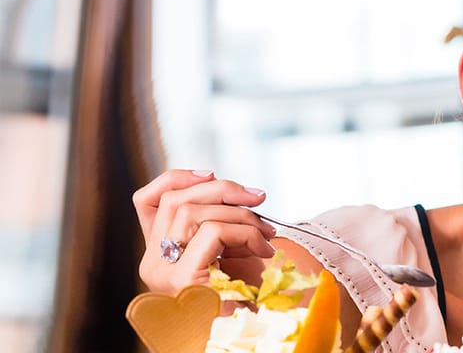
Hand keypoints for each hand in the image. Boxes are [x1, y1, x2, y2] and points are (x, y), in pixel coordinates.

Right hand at [135, 170, 276, 294]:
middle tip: (259, 199)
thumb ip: (222, 226)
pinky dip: (245, 232)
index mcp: (159, 256)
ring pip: (193, 211)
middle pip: (175, 199)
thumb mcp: (232, 255)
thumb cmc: (248, 303)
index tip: (214, 174)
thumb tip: (242, 192)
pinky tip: (264, 251)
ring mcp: (163, 273)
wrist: (249, 340)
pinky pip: (213, 231)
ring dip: (241, 214)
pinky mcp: (182, 280)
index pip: (147, 200)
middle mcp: (152, 264)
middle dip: (223, 189)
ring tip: (266, 236)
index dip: (178, 178)